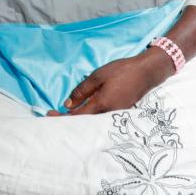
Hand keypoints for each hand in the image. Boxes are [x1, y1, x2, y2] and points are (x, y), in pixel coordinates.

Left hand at [48, 49, 173, 116]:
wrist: (147, 72)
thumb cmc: (122, 71)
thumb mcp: (98, 76)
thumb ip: (82, 91)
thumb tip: (67, 104)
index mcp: (101, 105)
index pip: (77, 117)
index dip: (61, 118)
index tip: (48, 115)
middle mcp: (109, 114)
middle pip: (84, 123)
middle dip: (68, 121)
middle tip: (53, 116)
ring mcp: (116, 115)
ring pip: (92, 122)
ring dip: (78, 119)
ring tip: (65, 114)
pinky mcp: (120, 112)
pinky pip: (101, 118)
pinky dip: (89, 117)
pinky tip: (82, 111)